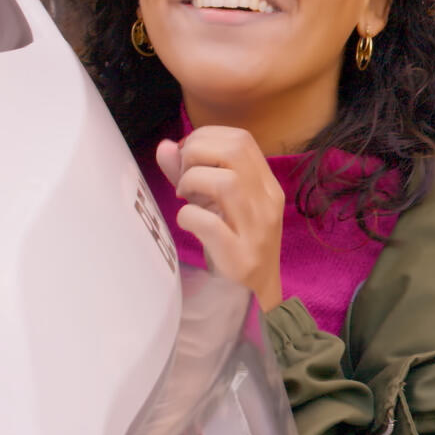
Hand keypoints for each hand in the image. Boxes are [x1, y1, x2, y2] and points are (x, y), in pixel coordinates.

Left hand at [156, 126, 284, 310]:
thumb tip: (166, 146)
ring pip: (226, 182)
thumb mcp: (217, 204)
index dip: (205, 139)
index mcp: (267, 186)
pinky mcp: (241, 256)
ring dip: (192, 183)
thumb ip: (192, 174)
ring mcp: (257, 229)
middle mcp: (267, 202)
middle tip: (184, 180)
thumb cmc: (233, 244)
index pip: (241, 139)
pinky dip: (188, 217)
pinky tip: (188, 223)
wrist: (254, 295)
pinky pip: (209, 223)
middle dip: (196, 155)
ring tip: (186, 199)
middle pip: (234, 151)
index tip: (187, 161)